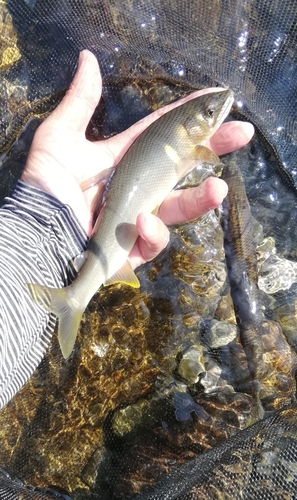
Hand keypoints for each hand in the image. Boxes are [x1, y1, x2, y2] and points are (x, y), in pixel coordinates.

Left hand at [21, 50, 253, 268]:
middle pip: (183, 166)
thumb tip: (88, 58)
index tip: (218, 99)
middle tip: (242, 133)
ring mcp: (139, 217)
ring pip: (179, 208)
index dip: (188, 115)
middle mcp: (138, 185)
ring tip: (218, 189)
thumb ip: (80, 102)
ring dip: (200, 199)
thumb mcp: (60, 137)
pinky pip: (155, 240)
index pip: (163, 132)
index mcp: (125, 158)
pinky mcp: (136, 248)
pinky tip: (142, 222)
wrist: (35, 234)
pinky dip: (153, 232)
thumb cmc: (46, 186)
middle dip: (214, 148)